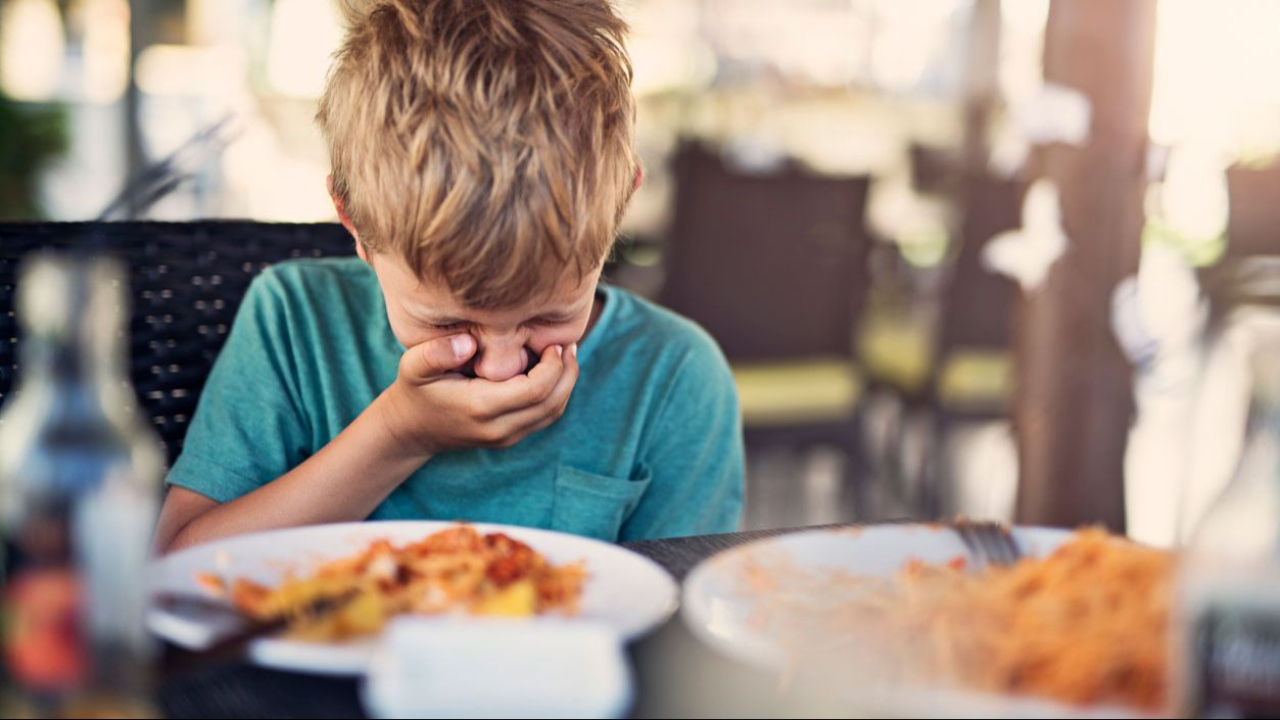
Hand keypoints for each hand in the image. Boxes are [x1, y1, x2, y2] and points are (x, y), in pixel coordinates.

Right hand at [375, 334, 579, 455]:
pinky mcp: (510, 438)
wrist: (412, 430)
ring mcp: (506, 437)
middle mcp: (498, 428)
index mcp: (481, 408)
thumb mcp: (413, 366)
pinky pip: (544, 417)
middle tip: (568, 344)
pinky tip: (552, 370)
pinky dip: (556, 394)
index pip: (536, 390)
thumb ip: (436, 352)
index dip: (553, 365)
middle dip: (567, 373)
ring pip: (553, 413)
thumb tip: (469, 343)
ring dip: (565, 384)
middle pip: (552, 403)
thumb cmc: (415, 390)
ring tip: (565, 354)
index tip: (552, 342)